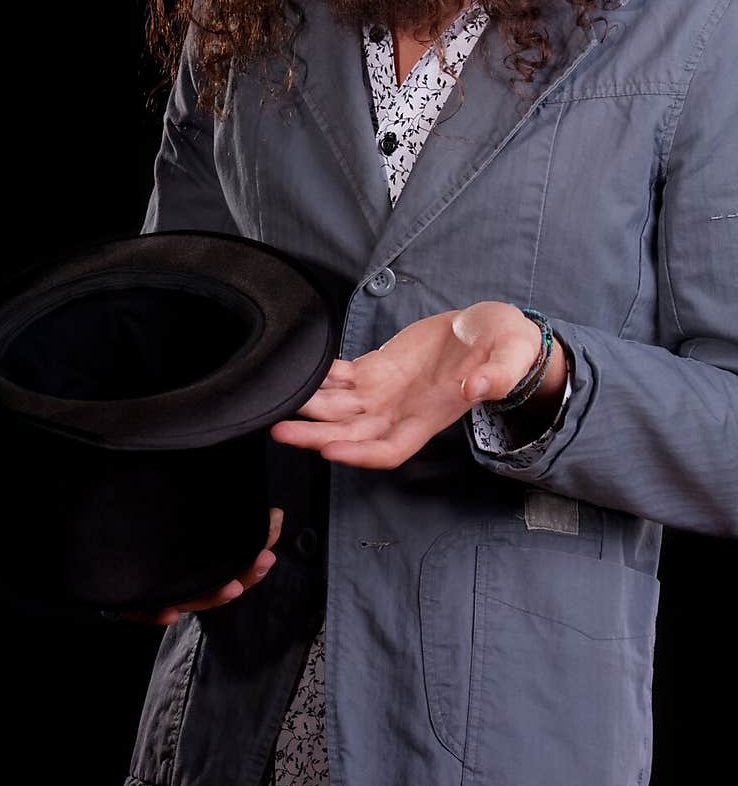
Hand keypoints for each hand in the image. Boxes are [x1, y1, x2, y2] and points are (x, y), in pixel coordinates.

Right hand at [0, 500, 283, 626]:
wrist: (97, 488)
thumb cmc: (67, 509)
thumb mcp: (38, 514)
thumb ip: (6, 518)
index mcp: (117, 575)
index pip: (133, 601)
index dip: (153, 608)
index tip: (169, 609)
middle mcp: (149, 573)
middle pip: (186, 590)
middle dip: (217, 585)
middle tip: (242, 574)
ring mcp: (176, 559)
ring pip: (215, 576)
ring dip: (243, 567)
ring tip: (267, 552)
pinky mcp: (196, 538)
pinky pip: (227, 552)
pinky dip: (248, 546)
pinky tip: (267, 535)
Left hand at [269, 301, 566, 469]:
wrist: (491, 331)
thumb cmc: (506, 350)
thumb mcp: (510, 359)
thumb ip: (497, 376)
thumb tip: (476, 389)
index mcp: (430, 418)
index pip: (388, 449)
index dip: (359, 454)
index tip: (331, 451)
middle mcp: (400, 411)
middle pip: (351, 434)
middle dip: (315, 435)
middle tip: (279, 429)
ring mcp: (385, 390)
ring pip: (338, 407)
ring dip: (308, 405)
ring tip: (274, 399)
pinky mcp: (376, 367)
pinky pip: (341, 376)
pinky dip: (319, 375)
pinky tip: (298, 370)